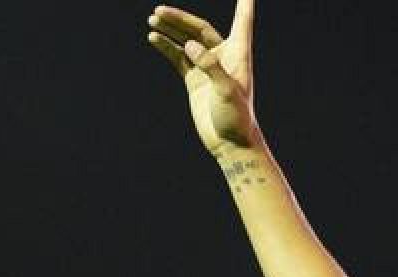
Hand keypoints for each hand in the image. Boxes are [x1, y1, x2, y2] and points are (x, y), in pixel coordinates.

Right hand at [147, 1, 259, 155]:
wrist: (229, 143)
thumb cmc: (236, 118)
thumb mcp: (226, 91)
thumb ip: (210, 66)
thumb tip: (189, 45)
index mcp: (239, 55)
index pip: (242, 22)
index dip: (244, 4)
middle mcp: (224, 57)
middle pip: (201, 28)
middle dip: (180, 19)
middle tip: (159, 11)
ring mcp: (207, 67)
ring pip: (186, 41)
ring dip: (170, 30)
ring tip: (152, 20)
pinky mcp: (194, 79)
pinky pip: (178, 57)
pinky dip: (166, 47)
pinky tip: (153, 38)